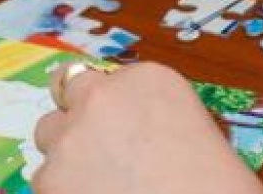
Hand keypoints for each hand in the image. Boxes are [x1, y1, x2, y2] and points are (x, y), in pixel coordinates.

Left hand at [32, 63, 262, 193]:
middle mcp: (102, 98)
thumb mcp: (202, 136)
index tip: (129, 131)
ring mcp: (70, 138)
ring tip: (96, 182)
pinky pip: (44, 180)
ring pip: (49, 135)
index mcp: (148, 80)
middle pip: (70, 91)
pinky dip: (63, 192)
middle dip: (80, 114)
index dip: (119, 108)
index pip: (114, 79)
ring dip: (66, 152)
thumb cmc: (219, 186)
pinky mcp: (48, 179)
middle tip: (99, 146)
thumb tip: (147, 141)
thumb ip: (163, 123)